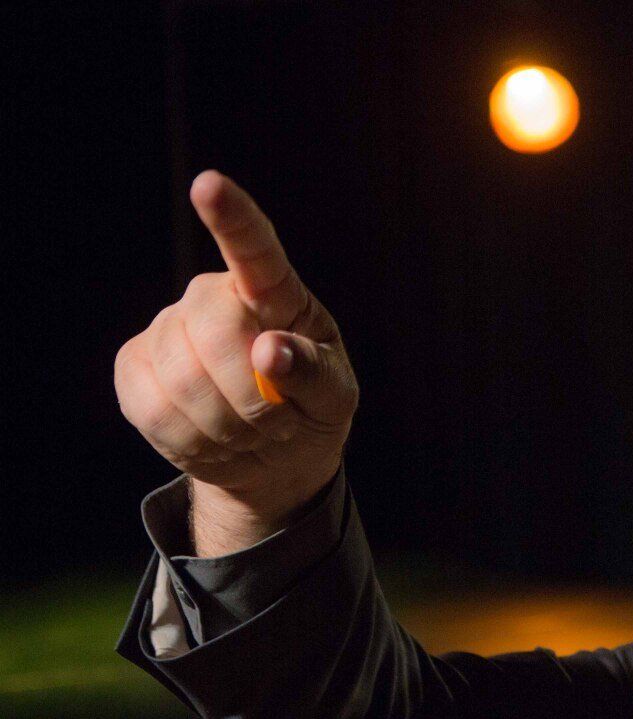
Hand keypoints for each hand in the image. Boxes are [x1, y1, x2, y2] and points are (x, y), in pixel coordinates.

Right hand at [115, 170, 357, 552]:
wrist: (273, 456)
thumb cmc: (311, 408)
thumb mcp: (334, 396)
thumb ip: (313, 373)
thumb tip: (271, 351)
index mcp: (273, 292)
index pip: (253, 248)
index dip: (231, 218)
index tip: (209, 186)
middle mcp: (212, 298)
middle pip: (216, 331)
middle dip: (254, 394)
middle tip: (280, 421)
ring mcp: (167, 329)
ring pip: (184, 380)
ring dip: (229, 425)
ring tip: (252, 430)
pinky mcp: (135, 367)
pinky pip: (154, 409)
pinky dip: (193, 440)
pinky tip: (215, 438)